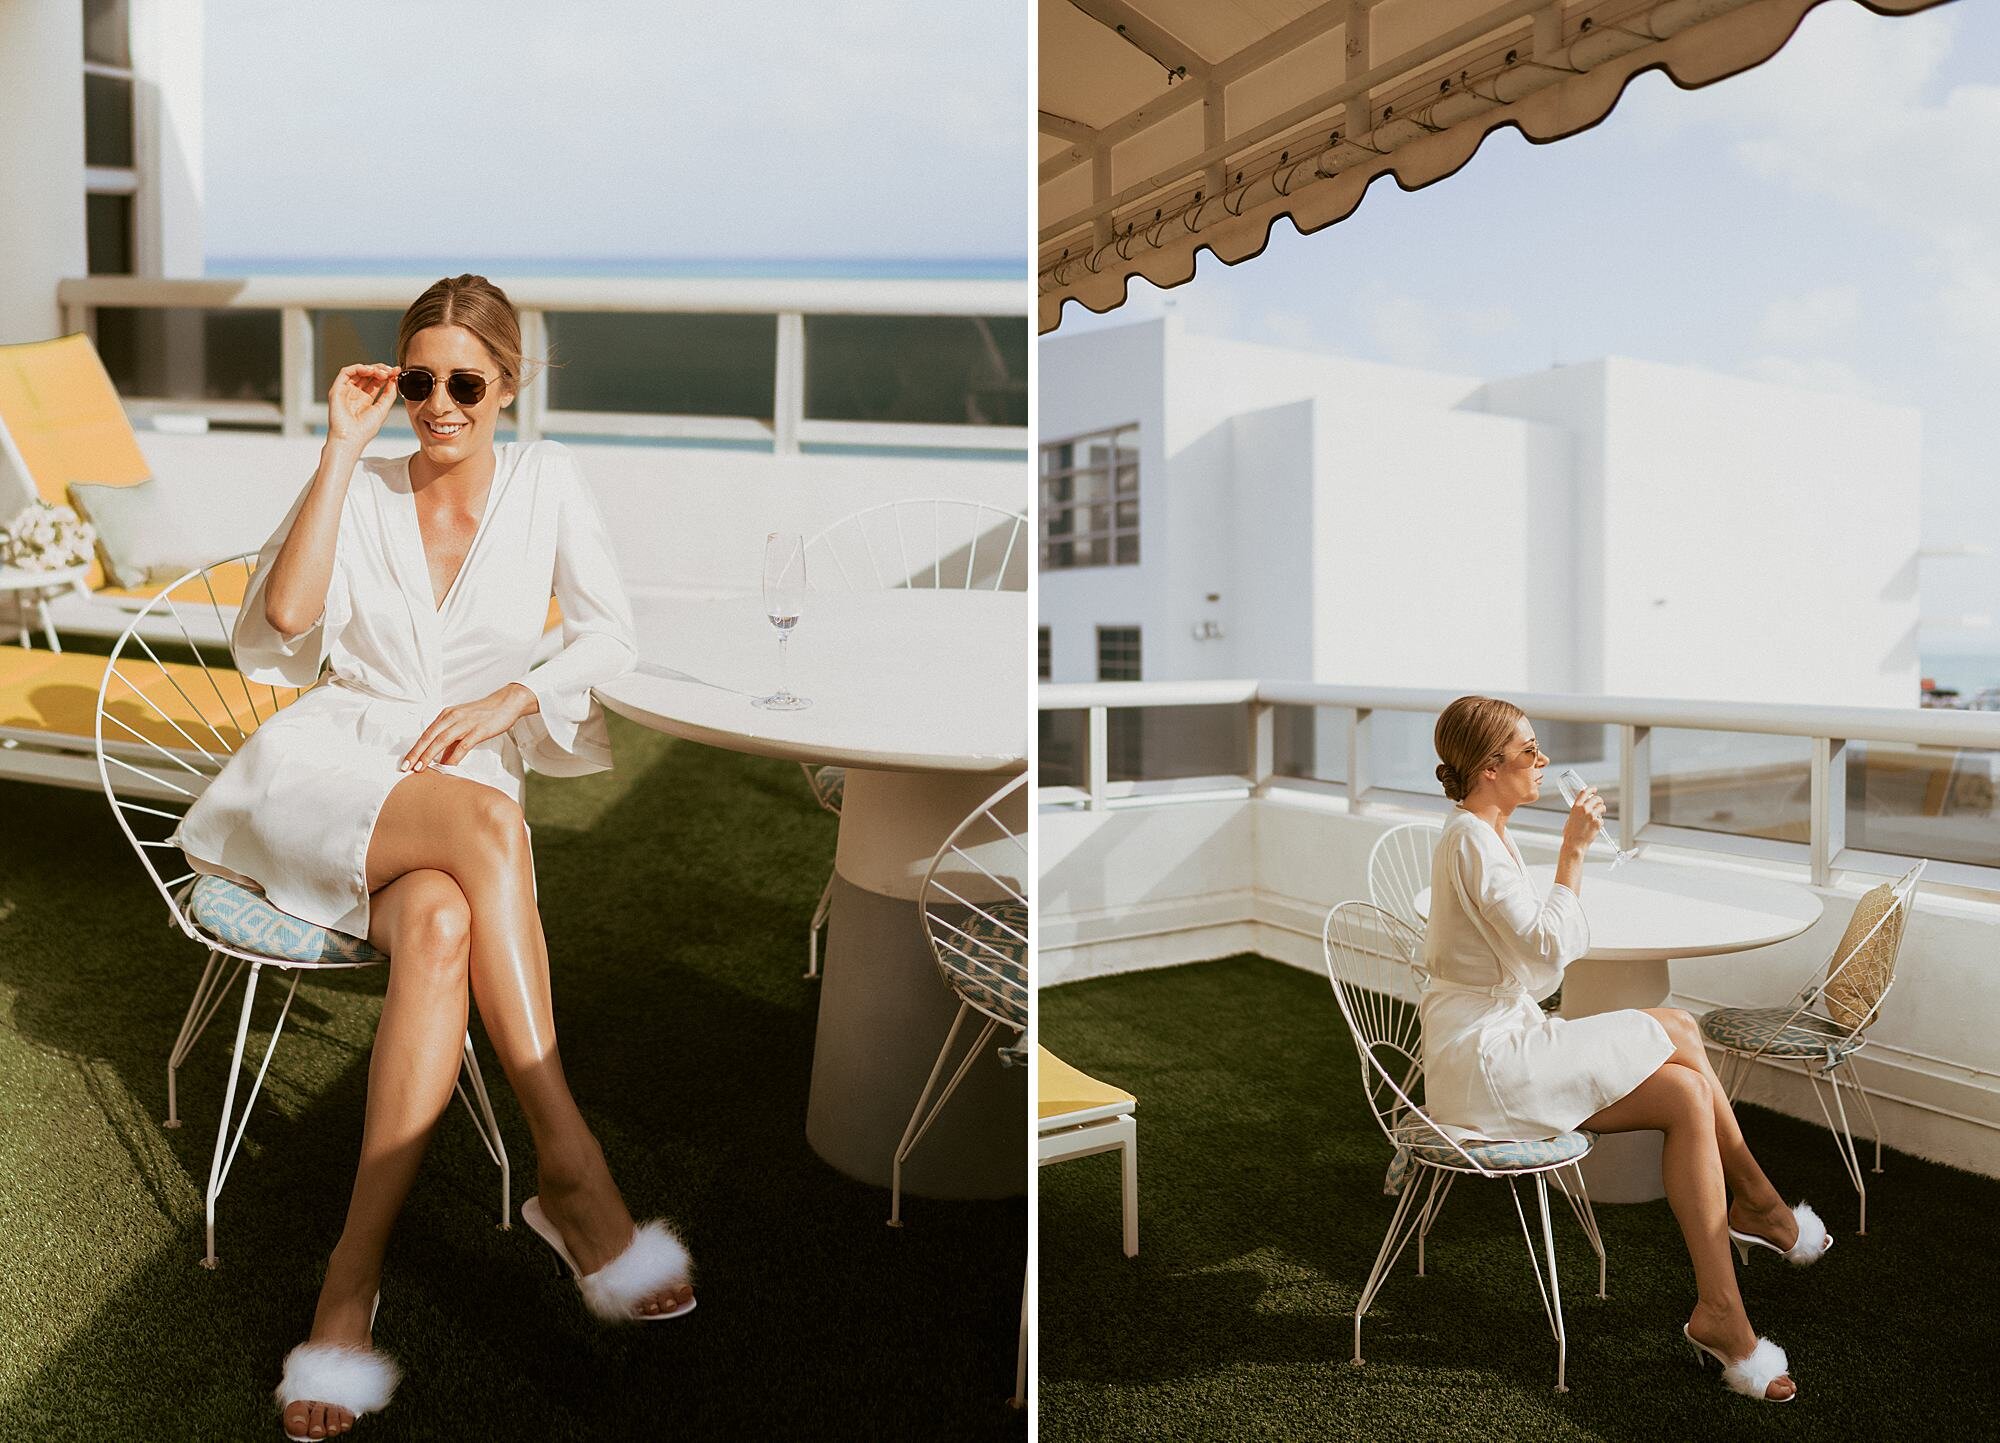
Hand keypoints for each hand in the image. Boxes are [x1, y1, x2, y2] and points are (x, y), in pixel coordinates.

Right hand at [327, 363, 401, 451]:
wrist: (350, 439)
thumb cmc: (364, 430)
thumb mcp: (382, 410)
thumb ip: (389, 395)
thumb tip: (394, 381)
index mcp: (366, 399)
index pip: (376, 381)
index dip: (387, 375)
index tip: (397, 371)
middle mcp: (355, 393)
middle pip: (368, 374)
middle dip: (381, 369)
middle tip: (391, 371)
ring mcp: (346, 391)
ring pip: (357, 371)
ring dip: (371, 368)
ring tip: (382, 372)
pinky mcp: (337, 389)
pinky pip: (345, 373)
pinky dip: (358, 368)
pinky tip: (369, 370)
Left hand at [401, 684, 537, 771]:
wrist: (506, 703)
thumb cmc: (484, 714)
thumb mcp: (463, 724)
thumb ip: (452, 741)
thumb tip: (440, 759)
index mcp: (447, 715)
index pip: (426, 734)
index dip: (415, 749)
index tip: (406, 762)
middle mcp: (452, 717)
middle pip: (429, 737)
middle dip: (416, 753)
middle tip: (406, 767)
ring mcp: (465, 723)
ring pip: (442, 740)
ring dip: (429, 755)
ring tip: (420, 768)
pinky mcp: (479, 730)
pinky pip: (463, 745)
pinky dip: (454, 756)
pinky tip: (448, 766)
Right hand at [1561, 785, 1606, 853]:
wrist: (1574, 844)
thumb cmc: (1570, 833)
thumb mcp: (1570, 818)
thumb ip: (1577, 811)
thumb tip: (1583, 807)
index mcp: (1576, 807)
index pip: (1584, 792)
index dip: (1591, 789)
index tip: (1594, 789)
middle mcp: (1584, 809)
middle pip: (1596, 798)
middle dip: (1599, 800)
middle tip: (1599, 803)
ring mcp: (1592, 816)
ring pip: (1602, 807)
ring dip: (1602, 809)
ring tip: (1599, 814)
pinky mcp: (1598, 823)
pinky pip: (1601, 819)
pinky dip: (1599, 822)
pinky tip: (1594, 827)